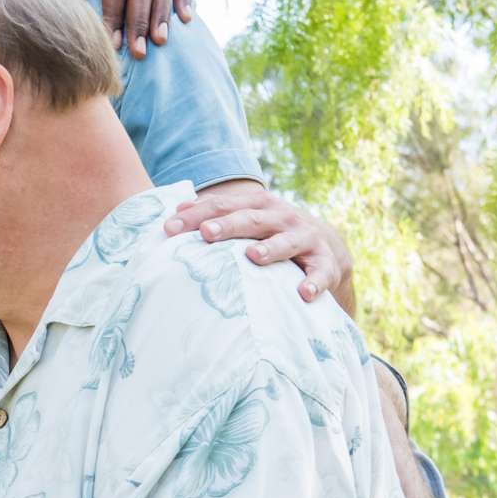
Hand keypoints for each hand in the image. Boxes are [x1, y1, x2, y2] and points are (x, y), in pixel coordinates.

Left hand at [163, 181, 356, 312]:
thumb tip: (175, 212)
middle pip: (252, 219)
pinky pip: (321, 272)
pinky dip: (314, 282)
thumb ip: (214, 217)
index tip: (170, 228)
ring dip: (271, 248)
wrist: (324, 246)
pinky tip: (303, 293)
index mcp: (258, 205)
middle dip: (228, 225)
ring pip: (288, 241)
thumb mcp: (246, 221)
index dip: (196, 214)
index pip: (223, 206)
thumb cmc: (269, 234)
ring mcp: (306, 238)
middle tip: (206, 233)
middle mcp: (282, 217)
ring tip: (253, 256)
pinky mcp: (326, 262)